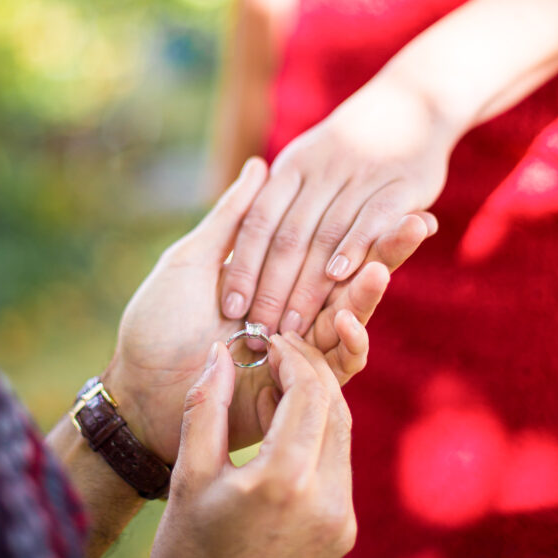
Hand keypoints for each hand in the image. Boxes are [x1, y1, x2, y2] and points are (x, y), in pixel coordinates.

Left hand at [103, 157, 432, 465]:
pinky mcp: (298, 393)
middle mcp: (294, 314)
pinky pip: (335, 368)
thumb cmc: (157, 322)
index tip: (389, 194)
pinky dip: (347, 343)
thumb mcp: (194, 260)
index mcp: (275, 280)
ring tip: (387, 263)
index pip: (327, 246)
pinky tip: (348, 317)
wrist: (138, 390)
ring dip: (372, 293)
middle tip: (420, 222)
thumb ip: (236, 218)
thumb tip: (261, 163)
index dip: (360, 223)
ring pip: (350, 321)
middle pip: (350, 281)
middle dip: (385, 252)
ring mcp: (299, 353)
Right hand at [135, 333, 355, 557]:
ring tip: (281, 381)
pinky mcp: (343, 532)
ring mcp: (341, 518)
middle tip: (281, 349)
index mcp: (283, 480)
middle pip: (335, 407)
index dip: (294, 357)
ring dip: (318, 399)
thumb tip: (220, 355)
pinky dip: (319, 433)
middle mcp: (325, 497)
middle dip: (311, 370)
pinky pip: (339, 464)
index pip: (310, 392)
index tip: (271, 340)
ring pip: (342, 434)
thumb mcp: (187, 476)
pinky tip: (288, 426)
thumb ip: (207, 407)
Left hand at [220, 73, 450, 336]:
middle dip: (273, 288)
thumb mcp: (305, 160)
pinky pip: (372, 218)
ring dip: (309, 285)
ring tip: (294, 324)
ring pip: (326, 236)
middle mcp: (319, 170)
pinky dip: (355, 245)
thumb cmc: (352, 145)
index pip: (258, 223)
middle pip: (289, 238)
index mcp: (291, 169)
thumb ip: (273, 196)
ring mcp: (360, 175)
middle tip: (260, 332)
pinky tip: (340, 277)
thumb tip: (240, 240)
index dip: (244, 264)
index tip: (230, 305)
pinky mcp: (402, 183)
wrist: (414, 100)